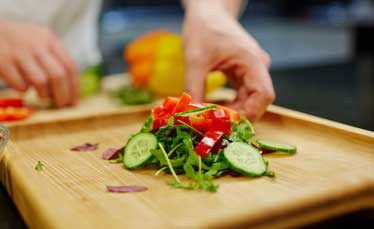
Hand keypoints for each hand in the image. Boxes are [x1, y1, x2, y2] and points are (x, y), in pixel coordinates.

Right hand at [0, 21, 78, 106]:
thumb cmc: (20, 41)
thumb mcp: (40, 40)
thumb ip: (55, 59)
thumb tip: (70, 90)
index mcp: (49, 39)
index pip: (70, 66)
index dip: (74, 87)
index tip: (74, 101)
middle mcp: (36, 44)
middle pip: (58, 75)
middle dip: (62, 95)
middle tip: (60, 105)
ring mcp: (19, 52)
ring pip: (41, 81)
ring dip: (44, 94)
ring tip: (41, 95)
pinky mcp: (3, 61)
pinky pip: (20, 84)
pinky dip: (24, 90)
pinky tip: (23, 86)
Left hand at [182, 0, 274, 120]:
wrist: (208, 12)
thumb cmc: (203, 29)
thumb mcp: (195, 59)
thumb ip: (194, 88)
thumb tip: (193, 116)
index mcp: (253, 62)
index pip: (263, 95)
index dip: (248, 113)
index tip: (226, 123)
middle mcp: (257, 68)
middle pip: (258, 102)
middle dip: (239, 116)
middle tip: (217, 126)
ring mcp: (252, 70)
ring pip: (250, 100)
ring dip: (234, 112)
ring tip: (214, 119)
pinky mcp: (243, 72)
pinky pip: (242, 94)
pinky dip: (231, 104)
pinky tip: (216, 108)